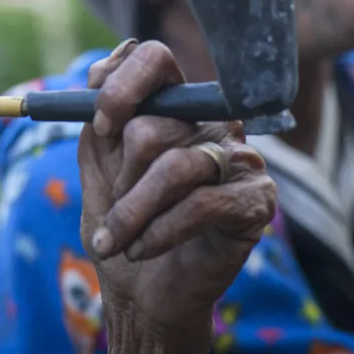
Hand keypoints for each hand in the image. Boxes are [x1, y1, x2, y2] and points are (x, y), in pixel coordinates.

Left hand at [78, 39, 276, 331]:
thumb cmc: (121, 225)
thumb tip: (105, 66)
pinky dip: (158, 231)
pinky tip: (141, 250)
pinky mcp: (256, 200)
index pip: (154, 59)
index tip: (101, 127)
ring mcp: (238, 160)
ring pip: (173, 167)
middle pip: (154, 125)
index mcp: (171, 107)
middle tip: (115, 208)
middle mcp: (210, 124)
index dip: (121, 87)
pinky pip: (199, 204)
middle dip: (121, 178)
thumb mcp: (98, 165)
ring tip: (117, 241)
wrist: (141, 293)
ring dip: (131, 213)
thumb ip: (99, 116)